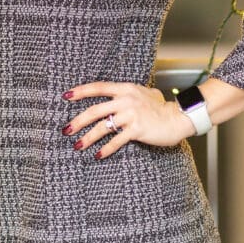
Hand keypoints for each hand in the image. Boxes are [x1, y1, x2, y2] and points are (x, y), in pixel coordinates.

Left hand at [61, 81, 195, 158]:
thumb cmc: (160, 106)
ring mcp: (131, 115)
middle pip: (95, 110)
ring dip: (88, 137)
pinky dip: (106, 149)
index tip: (66, 96)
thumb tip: (116, 96)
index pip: (98, 87)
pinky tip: (98, 155)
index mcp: (125, 88)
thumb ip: (129, 93)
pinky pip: (116, 140)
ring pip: (102, 127)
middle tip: (66, 130)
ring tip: (77, 145)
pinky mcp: (137, 129)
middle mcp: (125, 100)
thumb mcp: (144, 93)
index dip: (81, 91)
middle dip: (78, 121)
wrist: (177, 117)